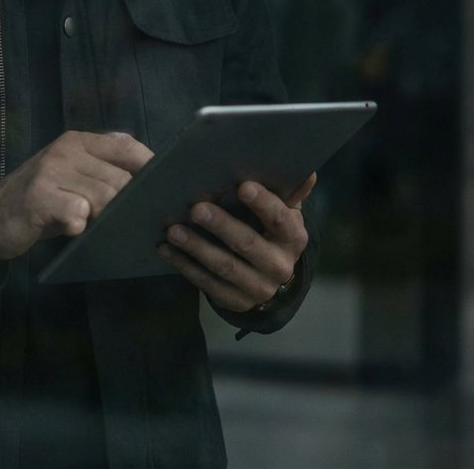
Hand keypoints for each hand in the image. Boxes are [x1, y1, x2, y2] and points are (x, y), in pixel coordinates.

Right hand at [0, 131, 152, 260]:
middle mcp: (66, 150)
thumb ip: (104, 173)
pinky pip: (77, 213)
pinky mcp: (39, 196)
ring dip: (107, 219)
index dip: (152, 169)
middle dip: (131, 205)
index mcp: (79, 141)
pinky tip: (73, 230)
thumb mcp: (73, 178)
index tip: (165, 192)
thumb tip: (154, 184)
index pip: (128, 147)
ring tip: (100, 228)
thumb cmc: (43, 200)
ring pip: (104, 197)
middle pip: (121, 179)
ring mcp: (51, 171)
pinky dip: (80, 226)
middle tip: (134, 224)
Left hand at [157, 173, 315, 312]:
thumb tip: (307, 172)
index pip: (280, 219)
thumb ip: (290, 191)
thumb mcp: (283, 211)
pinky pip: (208, 284)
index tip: (242, 186)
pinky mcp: (236, 302)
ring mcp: (259, 288)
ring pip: (225, 266)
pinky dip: (185, 265)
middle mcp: (280, 266)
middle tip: (196, 208)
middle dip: (221, 225)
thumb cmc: (270, 229)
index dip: (263, 203)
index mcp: (293, 237)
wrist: (268, 276)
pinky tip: (167, 249)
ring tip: (173, 230)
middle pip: (248, 244)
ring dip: (197, 247)